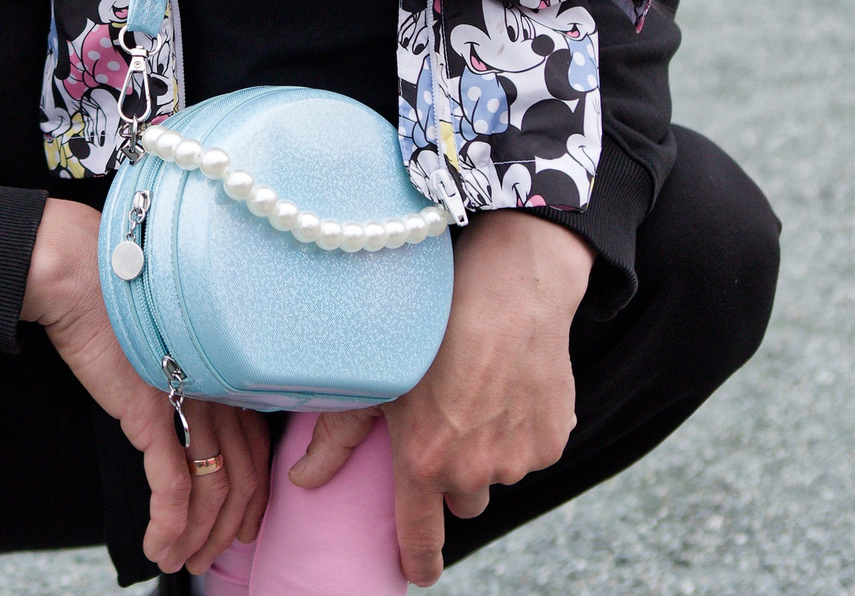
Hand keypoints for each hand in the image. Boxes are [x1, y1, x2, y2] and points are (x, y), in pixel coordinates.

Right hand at [24, 200, 269, 571]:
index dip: (253, 499)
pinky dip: (169, 526)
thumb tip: (183, 436)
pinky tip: (158, 550)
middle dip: (227, 529)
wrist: (82, 279)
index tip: (240, 528)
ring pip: (213, 491)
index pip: (257, 452)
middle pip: (242, 478)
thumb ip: (186, 388)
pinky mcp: (155, 414)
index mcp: (227, 374)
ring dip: (197, 538)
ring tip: (181, 563)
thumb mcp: (164, 354)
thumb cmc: (116, 307)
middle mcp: (220, 390)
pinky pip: (173, 486)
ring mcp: (192, 402)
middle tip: (210, 559)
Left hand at [286, 213, 591, 586]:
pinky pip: (530, 451)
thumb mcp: (377, 376)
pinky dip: (520, 431)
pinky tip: (507, 387)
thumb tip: (302, 480)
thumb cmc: (433, 324)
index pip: (420, 536)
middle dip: (454, 474)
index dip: (418, 559)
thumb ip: (338, 437)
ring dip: (488, 450)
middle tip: (446, 422)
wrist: (509, 287)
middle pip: (462, 498)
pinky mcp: (552, 440)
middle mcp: (473, 472)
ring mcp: (517, 458)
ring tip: (477, 394)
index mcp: (424, 462)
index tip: (418, 572)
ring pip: (498, 473)